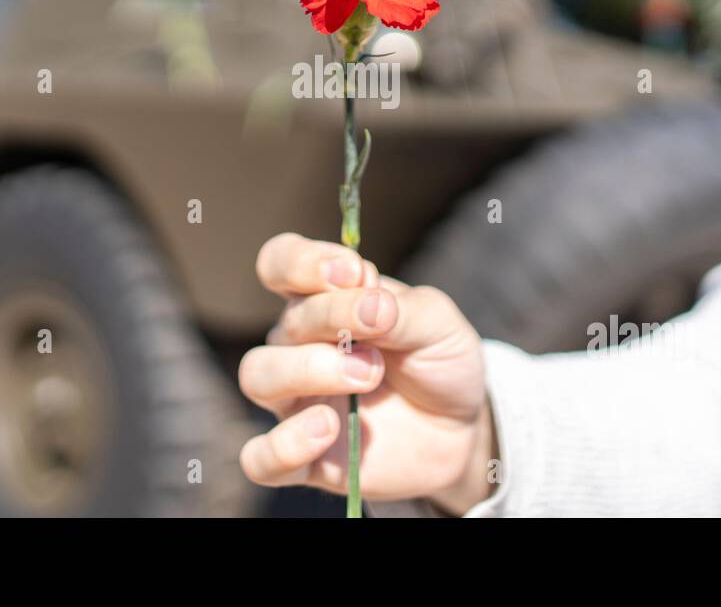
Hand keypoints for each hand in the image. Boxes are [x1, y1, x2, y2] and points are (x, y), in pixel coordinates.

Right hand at [238, 233, 494, 513]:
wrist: (463, 429)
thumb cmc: (439, 361)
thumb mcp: (436, 322)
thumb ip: (400, 309)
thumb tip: (366, 301)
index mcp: (323, 302)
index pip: (280, 263)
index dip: (303, 262)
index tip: (352, 273)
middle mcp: (299, 347)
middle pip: (281, 326)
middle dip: (329, 321)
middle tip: (379, 340)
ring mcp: (298, 403)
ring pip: (258, 377)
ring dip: (308, 371)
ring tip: (366, 379)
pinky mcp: (307, 458)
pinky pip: (261, 458)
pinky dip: (284, 444)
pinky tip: (327, 430)